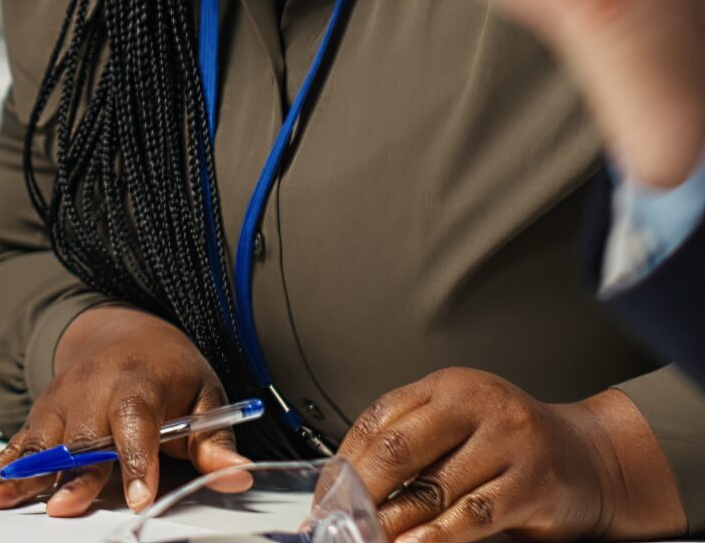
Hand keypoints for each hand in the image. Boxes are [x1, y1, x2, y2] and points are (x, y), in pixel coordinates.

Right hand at [0, 305, 250, 515]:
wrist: (122, 330)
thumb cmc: (168, 370)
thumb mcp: (204, 396)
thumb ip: (215, 441)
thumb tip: (236, 475)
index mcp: (135, 384)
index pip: (135, 424)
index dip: (137, 462)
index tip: (139, 498)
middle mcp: (90, 390)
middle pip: (80, 438)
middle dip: (71, 475)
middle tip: (64, 508)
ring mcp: (59, 402)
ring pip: (39, 441)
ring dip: (18, 472)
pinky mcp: (42, 415)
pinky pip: (16, 441)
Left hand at [336, 368, 682, 542]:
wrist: (591, 459)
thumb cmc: (511, 445)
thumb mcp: (458, 426)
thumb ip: (411, 444)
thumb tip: (348, 484)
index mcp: (446, 387)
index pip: (377, 420)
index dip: (343, 462)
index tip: (325, 495)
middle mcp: (477, 405)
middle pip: (397, 450)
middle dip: (360, 491)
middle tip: (340, 519)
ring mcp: (509, 442)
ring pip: (432, 488)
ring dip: (393, 521)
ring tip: (369, 537)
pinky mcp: (533, 483)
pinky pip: (473, 514)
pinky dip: (437, 536)